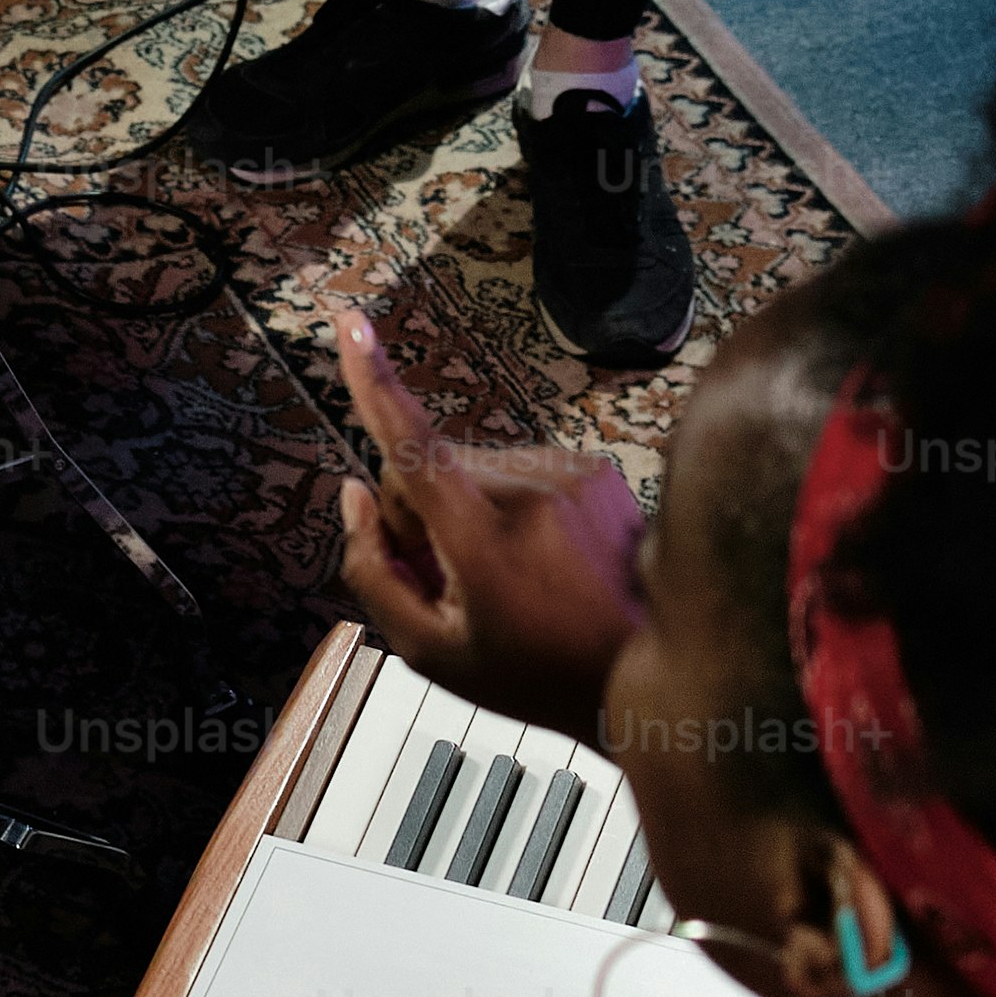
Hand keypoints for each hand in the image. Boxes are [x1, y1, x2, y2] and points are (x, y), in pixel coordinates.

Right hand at [327, 314, 646, 741]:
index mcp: (483, 539)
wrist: (644, 676)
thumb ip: (373, 571)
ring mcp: (570, 474)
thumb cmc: (533, 672)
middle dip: (421, 512)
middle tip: (452, 578)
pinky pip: (517, 468)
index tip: (351, 320)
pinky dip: (511, 504)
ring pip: (471, 466)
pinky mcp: (594, 468)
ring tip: (508, 575)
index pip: (412, 446)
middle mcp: (530, 491)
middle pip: (427, 466)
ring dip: (469, 508)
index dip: (371, 380)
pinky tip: (540, 556)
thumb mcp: (430, 652)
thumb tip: (353, 496)